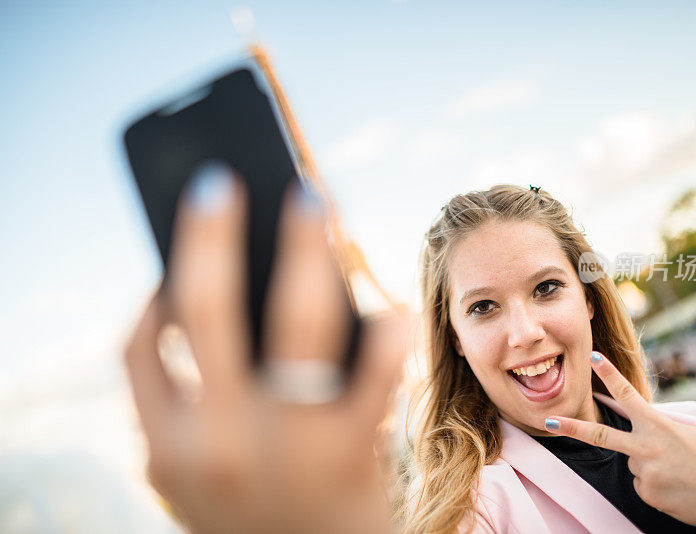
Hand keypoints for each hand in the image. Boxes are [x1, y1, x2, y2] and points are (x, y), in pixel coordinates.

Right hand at [124, 169, 406, 533]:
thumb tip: (221, 300)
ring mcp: (282, 447)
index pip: (138, 348)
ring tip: (314, 201)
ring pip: (294, 319)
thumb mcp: (208, 469)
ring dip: (304, 248)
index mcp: (166, 448)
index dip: (156, 289)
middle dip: (210, 233)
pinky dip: (384, 330)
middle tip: (224, 179)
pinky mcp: (349, 453)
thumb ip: (200, 402)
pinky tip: (388, 308)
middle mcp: (212, 444)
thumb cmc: (264, 515)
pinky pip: (372, 369)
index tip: (174, 246)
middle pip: (205, 308)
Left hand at [544, 351, 695, 532]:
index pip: (629, 395)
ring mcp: (644, 473)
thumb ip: (655, 429)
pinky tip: (678, 487)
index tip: (594, 357)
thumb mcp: (686, 433)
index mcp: (659, 426)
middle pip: (601, 436)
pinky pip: (641, 485)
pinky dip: (656, 485)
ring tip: (679, 473)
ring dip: (650, 466)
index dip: (610, 375)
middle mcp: (647, 448)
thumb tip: (633, 429)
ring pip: (633, 464)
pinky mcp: (647, 494)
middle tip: (548, 422)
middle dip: (572, 428)